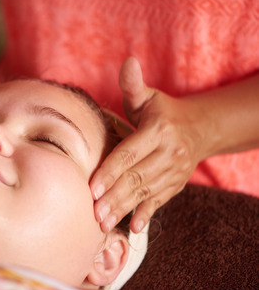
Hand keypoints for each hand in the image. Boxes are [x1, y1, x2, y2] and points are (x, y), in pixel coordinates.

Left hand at [91, 57, 204, 232]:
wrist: (198, 129)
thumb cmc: (161, 111)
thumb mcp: (147, 97)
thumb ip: (133, 84)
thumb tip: (127, 61)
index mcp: (157, 130)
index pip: (130, 153)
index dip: (110, 171)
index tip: (92, 187)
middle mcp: (169, 152)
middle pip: (136, 177)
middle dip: (113, 196)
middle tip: (93, 212)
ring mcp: (174, 171)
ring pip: (145, 192)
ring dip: (124, 208)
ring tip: (103, 222)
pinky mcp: (175, 184)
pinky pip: (160, 200)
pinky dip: (147, 214)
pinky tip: (135, 229)